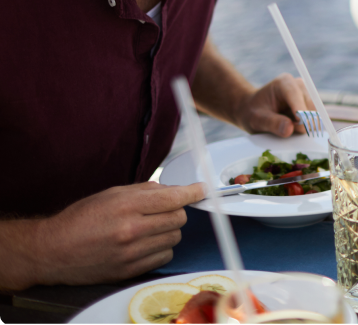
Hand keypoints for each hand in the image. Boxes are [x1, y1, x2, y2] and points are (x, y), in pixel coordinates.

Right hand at [1, 182, 204, 288]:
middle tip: (164, 210)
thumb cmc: (81, 219)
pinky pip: (164, 257)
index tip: (201, 190)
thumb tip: (171, 190)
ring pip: (174, 238)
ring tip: (150, 228)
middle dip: (177, 211)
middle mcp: (131, 230)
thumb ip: (143, 191)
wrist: (52, 251)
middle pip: (179, 218)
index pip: (173, 197)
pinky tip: (147, 243)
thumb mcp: (110, 194)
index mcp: (126, 206)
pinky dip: (161, 249)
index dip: (192, 192)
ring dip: (168, 230)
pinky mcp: (130, 271)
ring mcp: (131, 253)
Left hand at [234, 74, 313, 136]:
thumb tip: (290, 129)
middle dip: (303, 122)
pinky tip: (292, 128)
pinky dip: (305, 127)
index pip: (296, 96)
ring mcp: (305, 95)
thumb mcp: (257, 120)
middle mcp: (298, 86)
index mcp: (284, 83)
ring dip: (304, 126)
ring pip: (314, 114)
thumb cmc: (252, 112)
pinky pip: (313, 119)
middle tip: (291, 133)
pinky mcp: (308, 105)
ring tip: (287, 128)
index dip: (300, 111)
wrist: (252, 110)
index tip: (300, 127)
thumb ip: (273, 123)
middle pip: (309, 106)